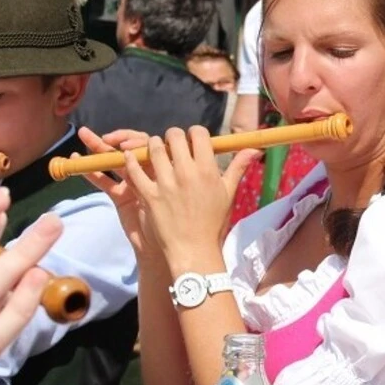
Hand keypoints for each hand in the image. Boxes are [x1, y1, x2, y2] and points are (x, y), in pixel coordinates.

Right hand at [78, 126, 162, 258]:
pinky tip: (77, 161)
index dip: (137, 141)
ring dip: (99, 147)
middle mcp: (148, 173)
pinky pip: (104, 181)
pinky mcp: (120, 196)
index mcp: (165, 169)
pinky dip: (91, 171)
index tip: (128, 146)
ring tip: (83, 134)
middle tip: (107, 138)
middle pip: (131, 149)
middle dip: (118, 139)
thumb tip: (160, 149)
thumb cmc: (179, 224)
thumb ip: (167, 173)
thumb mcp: (175, 194)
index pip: (150, 145)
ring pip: (115, 161)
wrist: (162, 251)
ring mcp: (133, 184)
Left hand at [120, 126, 256, 268]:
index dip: (194, 133)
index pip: (198, 134)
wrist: (195, 251)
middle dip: (173, 137)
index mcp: (207, 170)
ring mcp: (166, 184)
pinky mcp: (149, 196)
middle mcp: (186, 173)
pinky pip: (134, 170)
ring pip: (153, 148)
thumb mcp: (228, 194)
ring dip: (153, 145)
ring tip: (155, 151)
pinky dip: (130, 160)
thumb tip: (254, 149)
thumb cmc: (214, 223)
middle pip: (174, 136)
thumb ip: (238, 167)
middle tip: (172, 145)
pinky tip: (130, 157)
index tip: (192, 141)